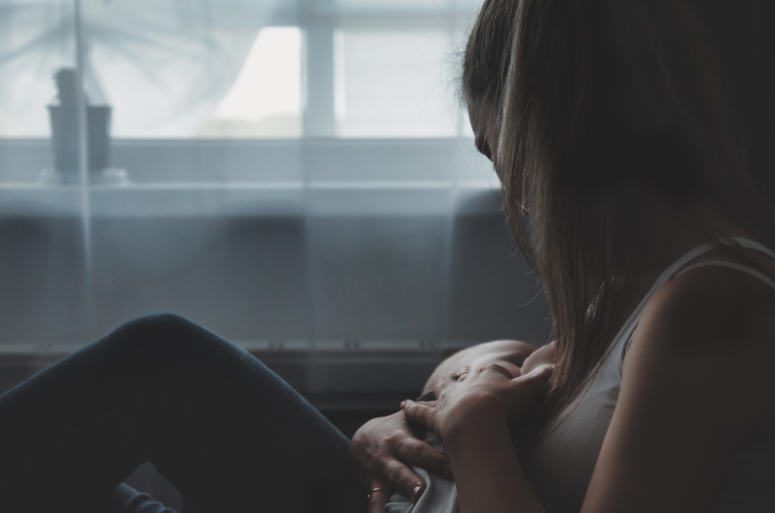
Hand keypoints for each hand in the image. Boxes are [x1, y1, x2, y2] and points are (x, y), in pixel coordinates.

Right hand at [350, 410, 452, 510]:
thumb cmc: (394, 428)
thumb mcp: (407, 418)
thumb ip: (428, 412)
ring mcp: (381, 469)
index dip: (439, 453)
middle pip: (411, 458)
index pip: (422, 445)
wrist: (361, 439)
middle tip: (448, 472)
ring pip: (393, 478)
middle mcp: (391, 452)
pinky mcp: (374, 485)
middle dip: (429, 464)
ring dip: (406, 486)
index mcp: (401, 437)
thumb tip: (454, 403)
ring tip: (420, 495)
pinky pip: (375, 500)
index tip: (458, 460)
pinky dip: (378, 511)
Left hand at [401, 362, 553, 442]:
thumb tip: (555, 366)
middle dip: (469, 379)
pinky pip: (421, 411)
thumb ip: (541, 378)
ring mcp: (449, 398)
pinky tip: (404, 405)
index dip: (505, 377)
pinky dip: (412, 409)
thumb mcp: (528, 390)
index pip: (497, 371)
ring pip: (442, 389)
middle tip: (468, 380)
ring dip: (440, 388)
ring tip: (437, 386)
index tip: (510, 383)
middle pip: (467, 377)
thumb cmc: (505, 405)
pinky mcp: (435, 416)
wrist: (478, 420)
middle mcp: (466, 382)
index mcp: (488, 373)